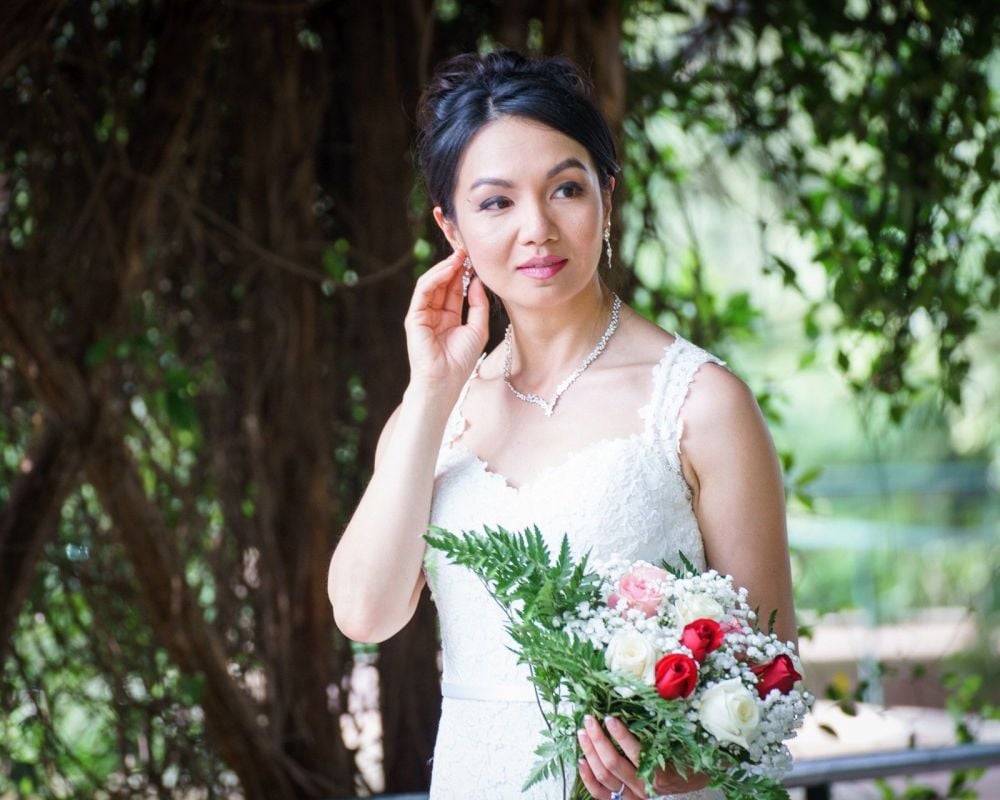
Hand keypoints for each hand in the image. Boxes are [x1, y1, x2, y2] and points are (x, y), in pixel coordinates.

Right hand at [403, 249, 488, 394]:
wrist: (445, 381)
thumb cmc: (461, 361)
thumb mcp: (478, 328)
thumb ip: (478, 304)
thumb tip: (477, 281)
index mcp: (448, 317)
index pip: (454, 288)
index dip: (463, 273)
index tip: (475, 258)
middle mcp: (434, 313)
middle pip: (442, 283)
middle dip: (454, 265)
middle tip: (466, 249)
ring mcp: (422, 314)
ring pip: (431, 283)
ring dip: (445, 268)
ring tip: (459, 256)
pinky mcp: (414, 317)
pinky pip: (423, 291)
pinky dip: (435, 278)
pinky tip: (449, 269)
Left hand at [577, 715, 709, 797]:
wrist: (694, 780)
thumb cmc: (688, 758)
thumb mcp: (682, 741)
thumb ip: (666, 726)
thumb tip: (652, 693)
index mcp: (661, 774)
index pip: (635, 754)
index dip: (620, 735)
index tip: (610, 718)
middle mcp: (645, 788)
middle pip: (613, 764)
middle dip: (598, 739)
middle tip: (589, 719)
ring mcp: (633, 796)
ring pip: (604, 777)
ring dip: (590, 753)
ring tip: (583, 733)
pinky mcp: (624, 799)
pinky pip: (600, 794)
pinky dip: (588, 778)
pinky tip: (581, 760)